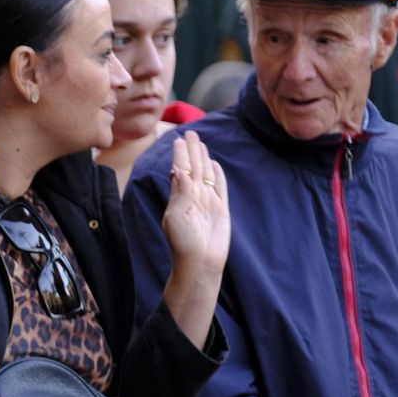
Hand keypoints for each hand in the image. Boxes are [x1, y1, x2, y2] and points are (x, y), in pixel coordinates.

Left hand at [161, 131, 229, 280]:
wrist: (201, 263)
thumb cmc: (184, 244)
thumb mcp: (176, 216)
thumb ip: (180, 193)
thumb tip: (180, 169)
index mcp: (179, 197)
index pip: (180, 169)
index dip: (180, 154)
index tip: (179, 139)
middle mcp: (193, 197)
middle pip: (194, 167)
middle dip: (192, 150)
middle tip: (191, 133)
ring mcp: (207, 202)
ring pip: (206, 174)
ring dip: (204, 159)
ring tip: (201, 144)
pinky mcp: (221, 209)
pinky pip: (220, 188)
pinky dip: (218, 175)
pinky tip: (214, 165)